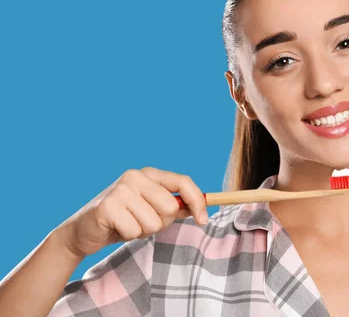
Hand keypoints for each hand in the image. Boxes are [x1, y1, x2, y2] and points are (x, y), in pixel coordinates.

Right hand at [55, 166, 207, 257]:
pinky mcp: (107, 206)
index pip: (183, 182)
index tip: (203, 220)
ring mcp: (120, 189)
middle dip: (161, 223)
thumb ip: (176, 206)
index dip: (198, 202)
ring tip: (128, 225)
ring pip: (154, 222)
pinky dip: (128, 236)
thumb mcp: (152, 210)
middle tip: (142, 222)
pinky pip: (135, 231)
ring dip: (143, 231)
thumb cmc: (123, 219)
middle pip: (171, 208)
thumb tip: (202, 206)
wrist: (84, 231)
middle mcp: (136, 176)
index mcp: (149, 174)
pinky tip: (116, 228)